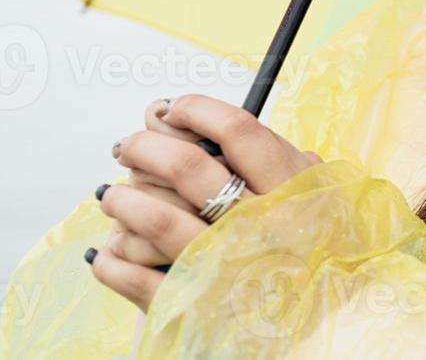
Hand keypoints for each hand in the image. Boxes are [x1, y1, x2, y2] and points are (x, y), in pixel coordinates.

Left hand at [87, 94, 323, 311]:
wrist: (315, 316)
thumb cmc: (304, 241)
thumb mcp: (306, 187)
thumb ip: (261, 150)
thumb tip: (170, 115)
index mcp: (289, 188)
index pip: (237, 131)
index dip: (197, 110)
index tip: (172, 108)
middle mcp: (260, 224)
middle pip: (187, 167)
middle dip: (144, 148)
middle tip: (127, 147)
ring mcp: (228, 265)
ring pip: (157, 220)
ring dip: (123, 200)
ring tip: (113, 196)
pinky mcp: (199, 305)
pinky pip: (139, 280)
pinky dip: (114, 261)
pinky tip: (109, 249)